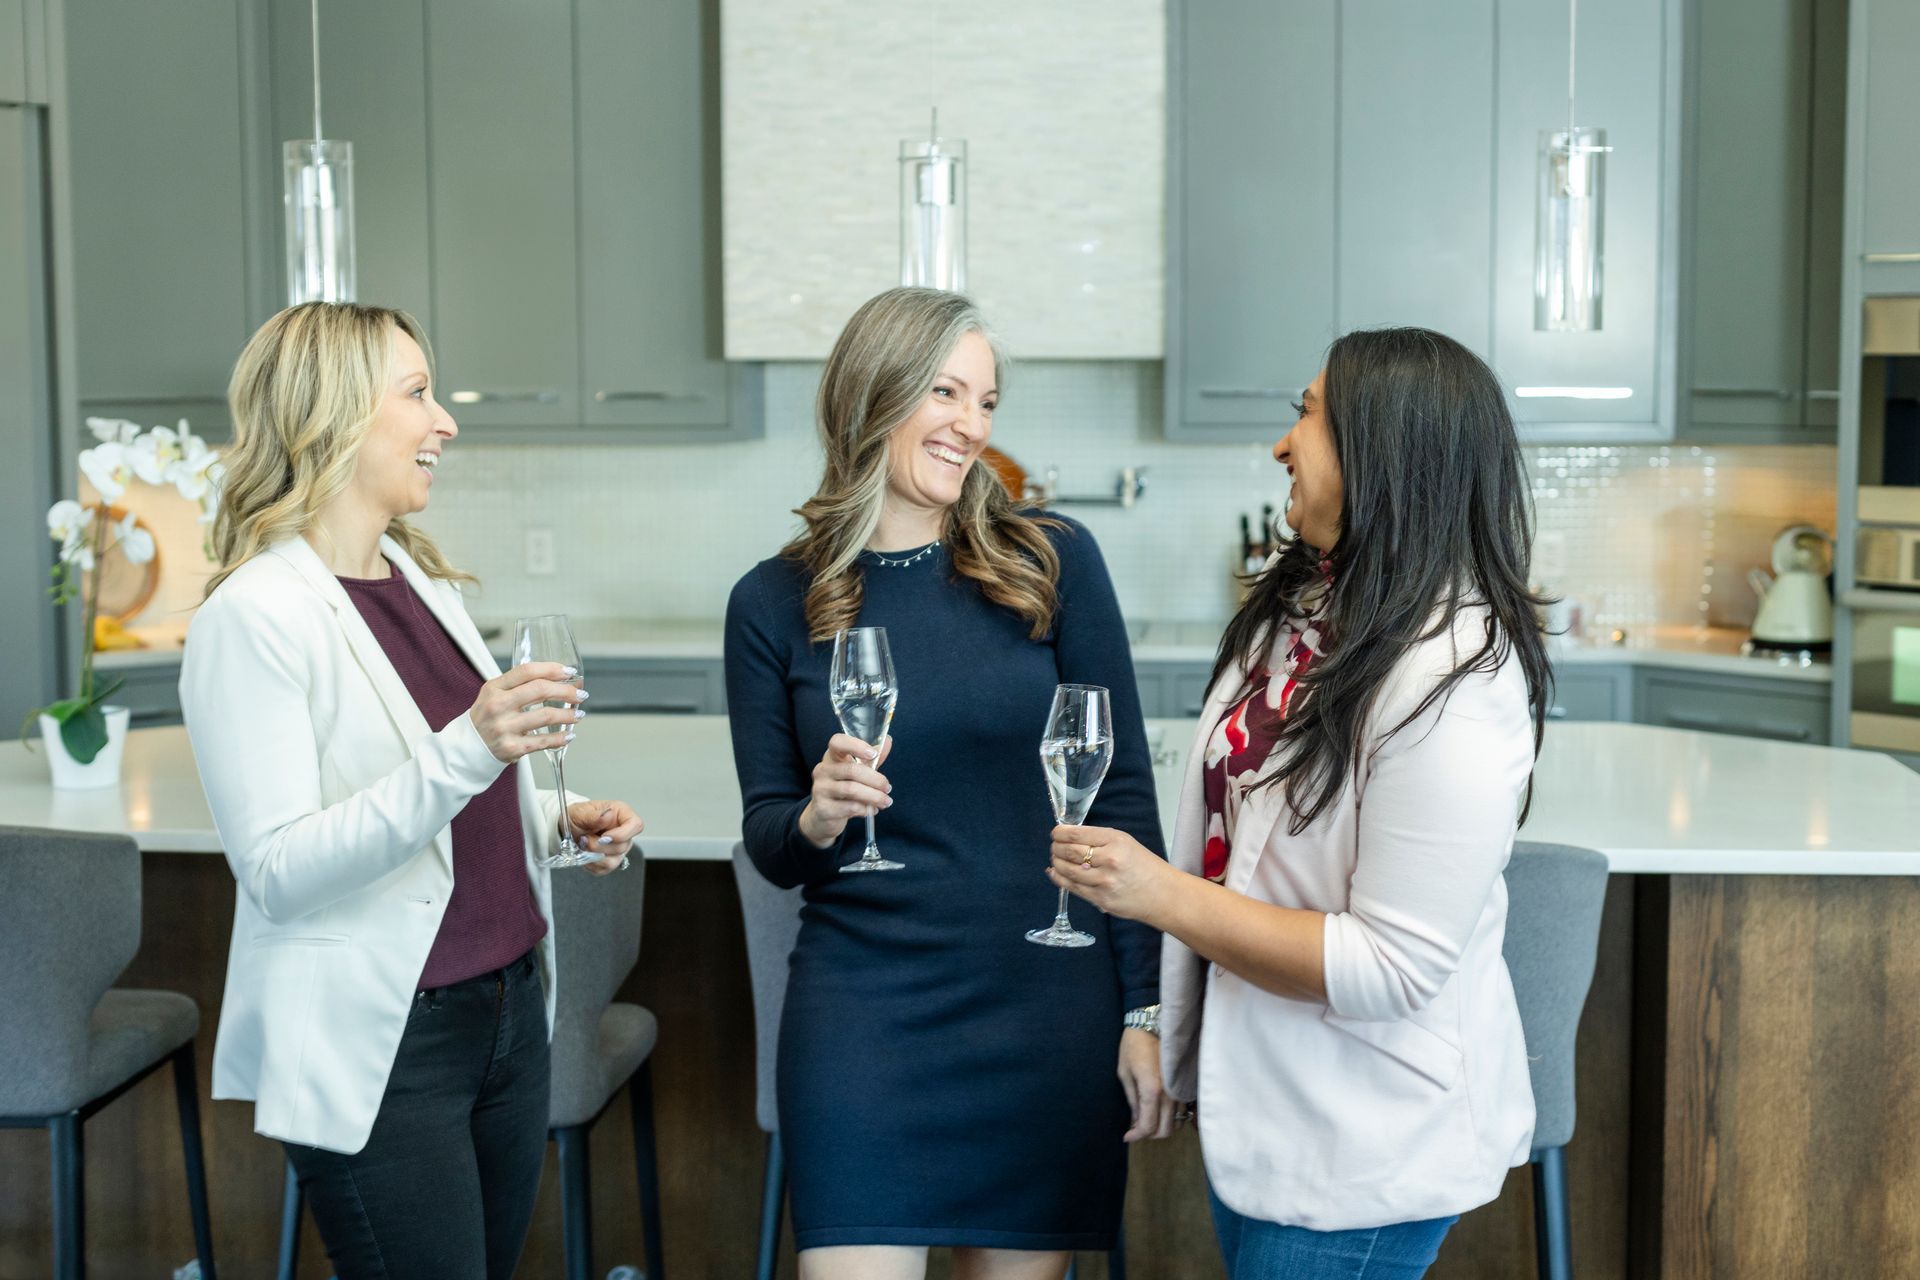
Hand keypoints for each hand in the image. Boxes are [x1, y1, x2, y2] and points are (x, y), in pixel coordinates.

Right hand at [469, 662, 585, 763]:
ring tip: (578, 714)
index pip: (526, 671)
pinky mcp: (511, 748)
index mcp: (494, 688)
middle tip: (580, 695)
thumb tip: (558, 679)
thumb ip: (519, 685)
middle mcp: (498, 706)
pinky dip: (560, 738)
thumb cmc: (488, 718)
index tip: (570, 672)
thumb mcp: (494, 694)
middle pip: (540, 690)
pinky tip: (569, 735)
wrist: (468, 748)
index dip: (552, 669)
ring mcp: (504, 727)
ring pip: (546, 716)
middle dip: (566, 691)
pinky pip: (543, 741)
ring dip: (568, 714)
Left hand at [566, 799, 642, 875]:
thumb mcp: (580, 812)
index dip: (623, 834)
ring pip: (614, 861)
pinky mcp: (610, 861)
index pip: (636, 825)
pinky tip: (584, 853)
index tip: (604, 836)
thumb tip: (607, 815)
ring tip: (583, 845)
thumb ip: (594, 815)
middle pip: (623, 847)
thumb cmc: (577, 816)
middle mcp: (623, 832)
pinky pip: (604, 869)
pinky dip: (590, 863)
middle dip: (599, 846)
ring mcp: (618, 848)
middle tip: (584, 838)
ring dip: (594, 856)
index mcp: (621, 814)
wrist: (569, 828)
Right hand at [797, 734, 893, 848]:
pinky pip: (849, 807)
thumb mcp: (858, 772)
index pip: (837, 742)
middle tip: (888, 788)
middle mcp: (823, 770)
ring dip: (874, 796)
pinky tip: (872, 810)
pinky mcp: (823, 808)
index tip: (873, 754)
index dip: (856, 746)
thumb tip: (888, 741)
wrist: (824, 816)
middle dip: (875, 780)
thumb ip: (872, 759)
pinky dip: (865, 809)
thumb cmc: (843, 789)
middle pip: (851, 770)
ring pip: (852, 790)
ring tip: (886, 801)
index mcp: (831, 757)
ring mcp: (820, 789)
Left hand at [1048, 824, 1175, 923]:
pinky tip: (1055, 872)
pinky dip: (1059, 879)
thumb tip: (1070, 837)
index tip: (1055, 833)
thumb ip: (1099, 839)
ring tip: (1055, 858)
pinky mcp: (1101, 900)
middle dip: (1056, 848)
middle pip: (1070, 851)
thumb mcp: (1126, 842)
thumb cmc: (1145, 866)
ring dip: (1056, 863)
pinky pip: (1073, 888)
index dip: (1060, 833)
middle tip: (1054, 846)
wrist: (1163, 894)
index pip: (1077, 834)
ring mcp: (1104, 882)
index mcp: (1115, 841)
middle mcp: (1109, 860)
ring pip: (1068, 870)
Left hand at [1118, 1028, 1173, 1141]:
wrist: (1154, 1022)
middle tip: (1136, 1128)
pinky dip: (1171, 1116)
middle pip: (1165, 1130)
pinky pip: (1183, 1110)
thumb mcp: (1125, 1073)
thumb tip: (1135, 1121)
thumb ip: (1132, 1100)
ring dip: (1161, 1126)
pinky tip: (1160, 1110)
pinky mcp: (1187, 1085)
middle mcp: (1171, 1094)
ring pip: (1177, 1122)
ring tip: (1147, 1118)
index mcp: (1152, 1091)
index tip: (1127, 1136)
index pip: (1148, 1127)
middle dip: (1149, 1134)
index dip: (1136, 1136)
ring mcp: (1181, 1090)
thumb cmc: (1134, 1046)